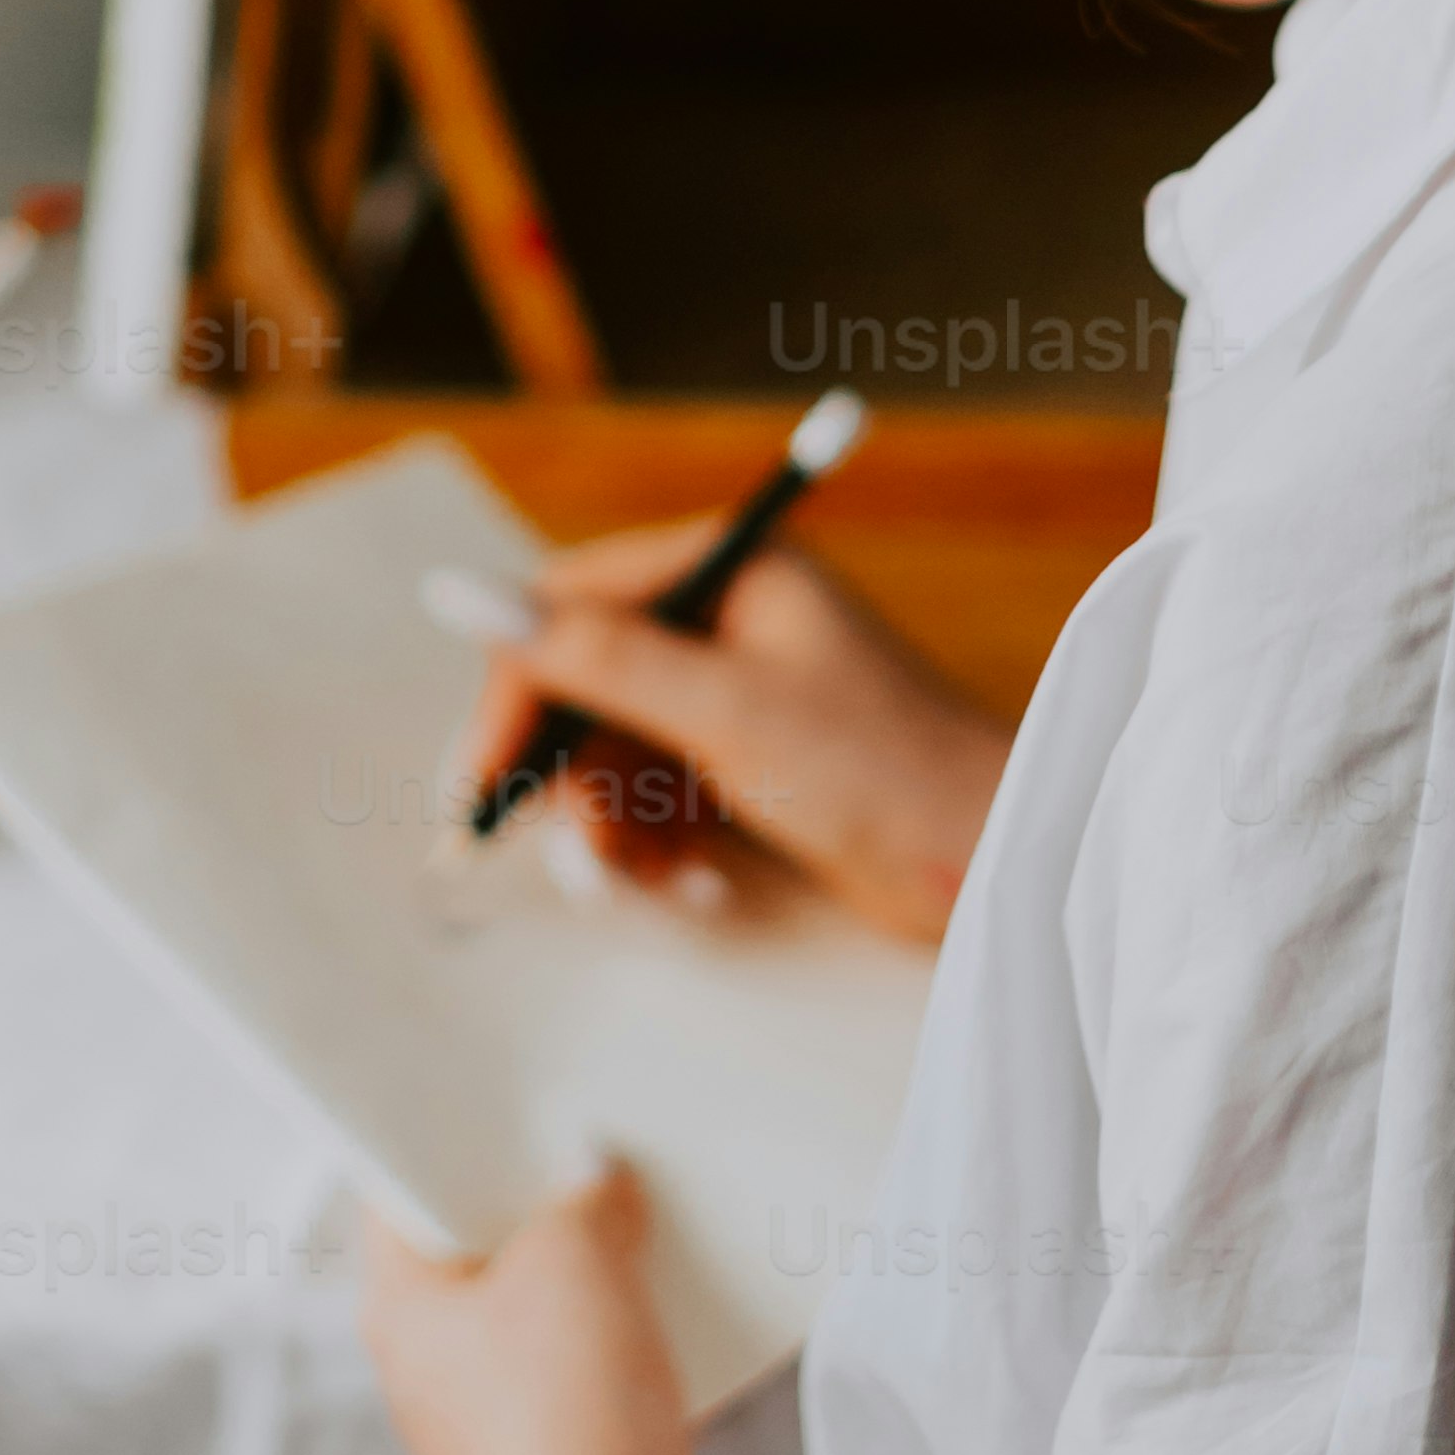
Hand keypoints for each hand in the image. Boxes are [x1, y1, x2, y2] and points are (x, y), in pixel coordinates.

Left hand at [358, 1158, 717, 1454]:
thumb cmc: (566, 1406)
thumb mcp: (575, 1255)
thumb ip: (584, 1197)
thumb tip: (597, 1183)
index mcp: (397, 1308)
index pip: (400, 1193)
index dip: (449, 1138)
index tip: (505, 1101)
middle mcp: (421, 1370)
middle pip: (469, 1253)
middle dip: (533, 1206)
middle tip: (588, 1154)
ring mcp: (480, 1425)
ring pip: (526, 1317)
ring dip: (581, 1275)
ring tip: (637, 1225)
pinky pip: (569, 1376)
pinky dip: (608, 1342)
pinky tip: (658, 1315)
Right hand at [463, 523, 1008, 947]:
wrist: (996, 864)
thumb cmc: (880, 769)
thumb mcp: (724, 710)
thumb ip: (591, 655)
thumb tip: (458, 591)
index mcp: (728, 567)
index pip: (569, 603)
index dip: (518, 690)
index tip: (487, 781)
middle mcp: (728, 618)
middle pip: (584, 685)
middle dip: (575, 780)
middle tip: (580, 857)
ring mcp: (740, 694)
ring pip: (617, 752)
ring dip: (617, 825)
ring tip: (652, 883)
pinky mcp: (754, 764)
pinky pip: (661, 794)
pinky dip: (660, 845)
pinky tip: (697, 887)